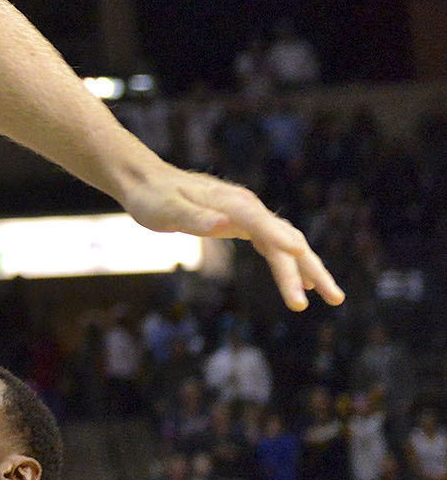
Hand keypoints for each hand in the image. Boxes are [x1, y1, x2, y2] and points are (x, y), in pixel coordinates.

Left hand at [117, 163, 342, 311]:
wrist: (145, 181)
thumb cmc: (152, 197)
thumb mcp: (166, 210)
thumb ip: (195, 218)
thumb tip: (224, 224)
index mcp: (232, 204)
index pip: (264, 226)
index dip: (282, 243)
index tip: (302, 258)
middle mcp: (247, 207)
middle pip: (288, 239)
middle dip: (311, 269)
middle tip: (334, 298)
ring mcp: (247, 214)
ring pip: (286, 244)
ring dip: (308, 270)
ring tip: (331, 298)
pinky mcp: (241, 222)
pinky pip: (272, 245)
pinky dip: (288, 263)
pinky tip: (300, 282)